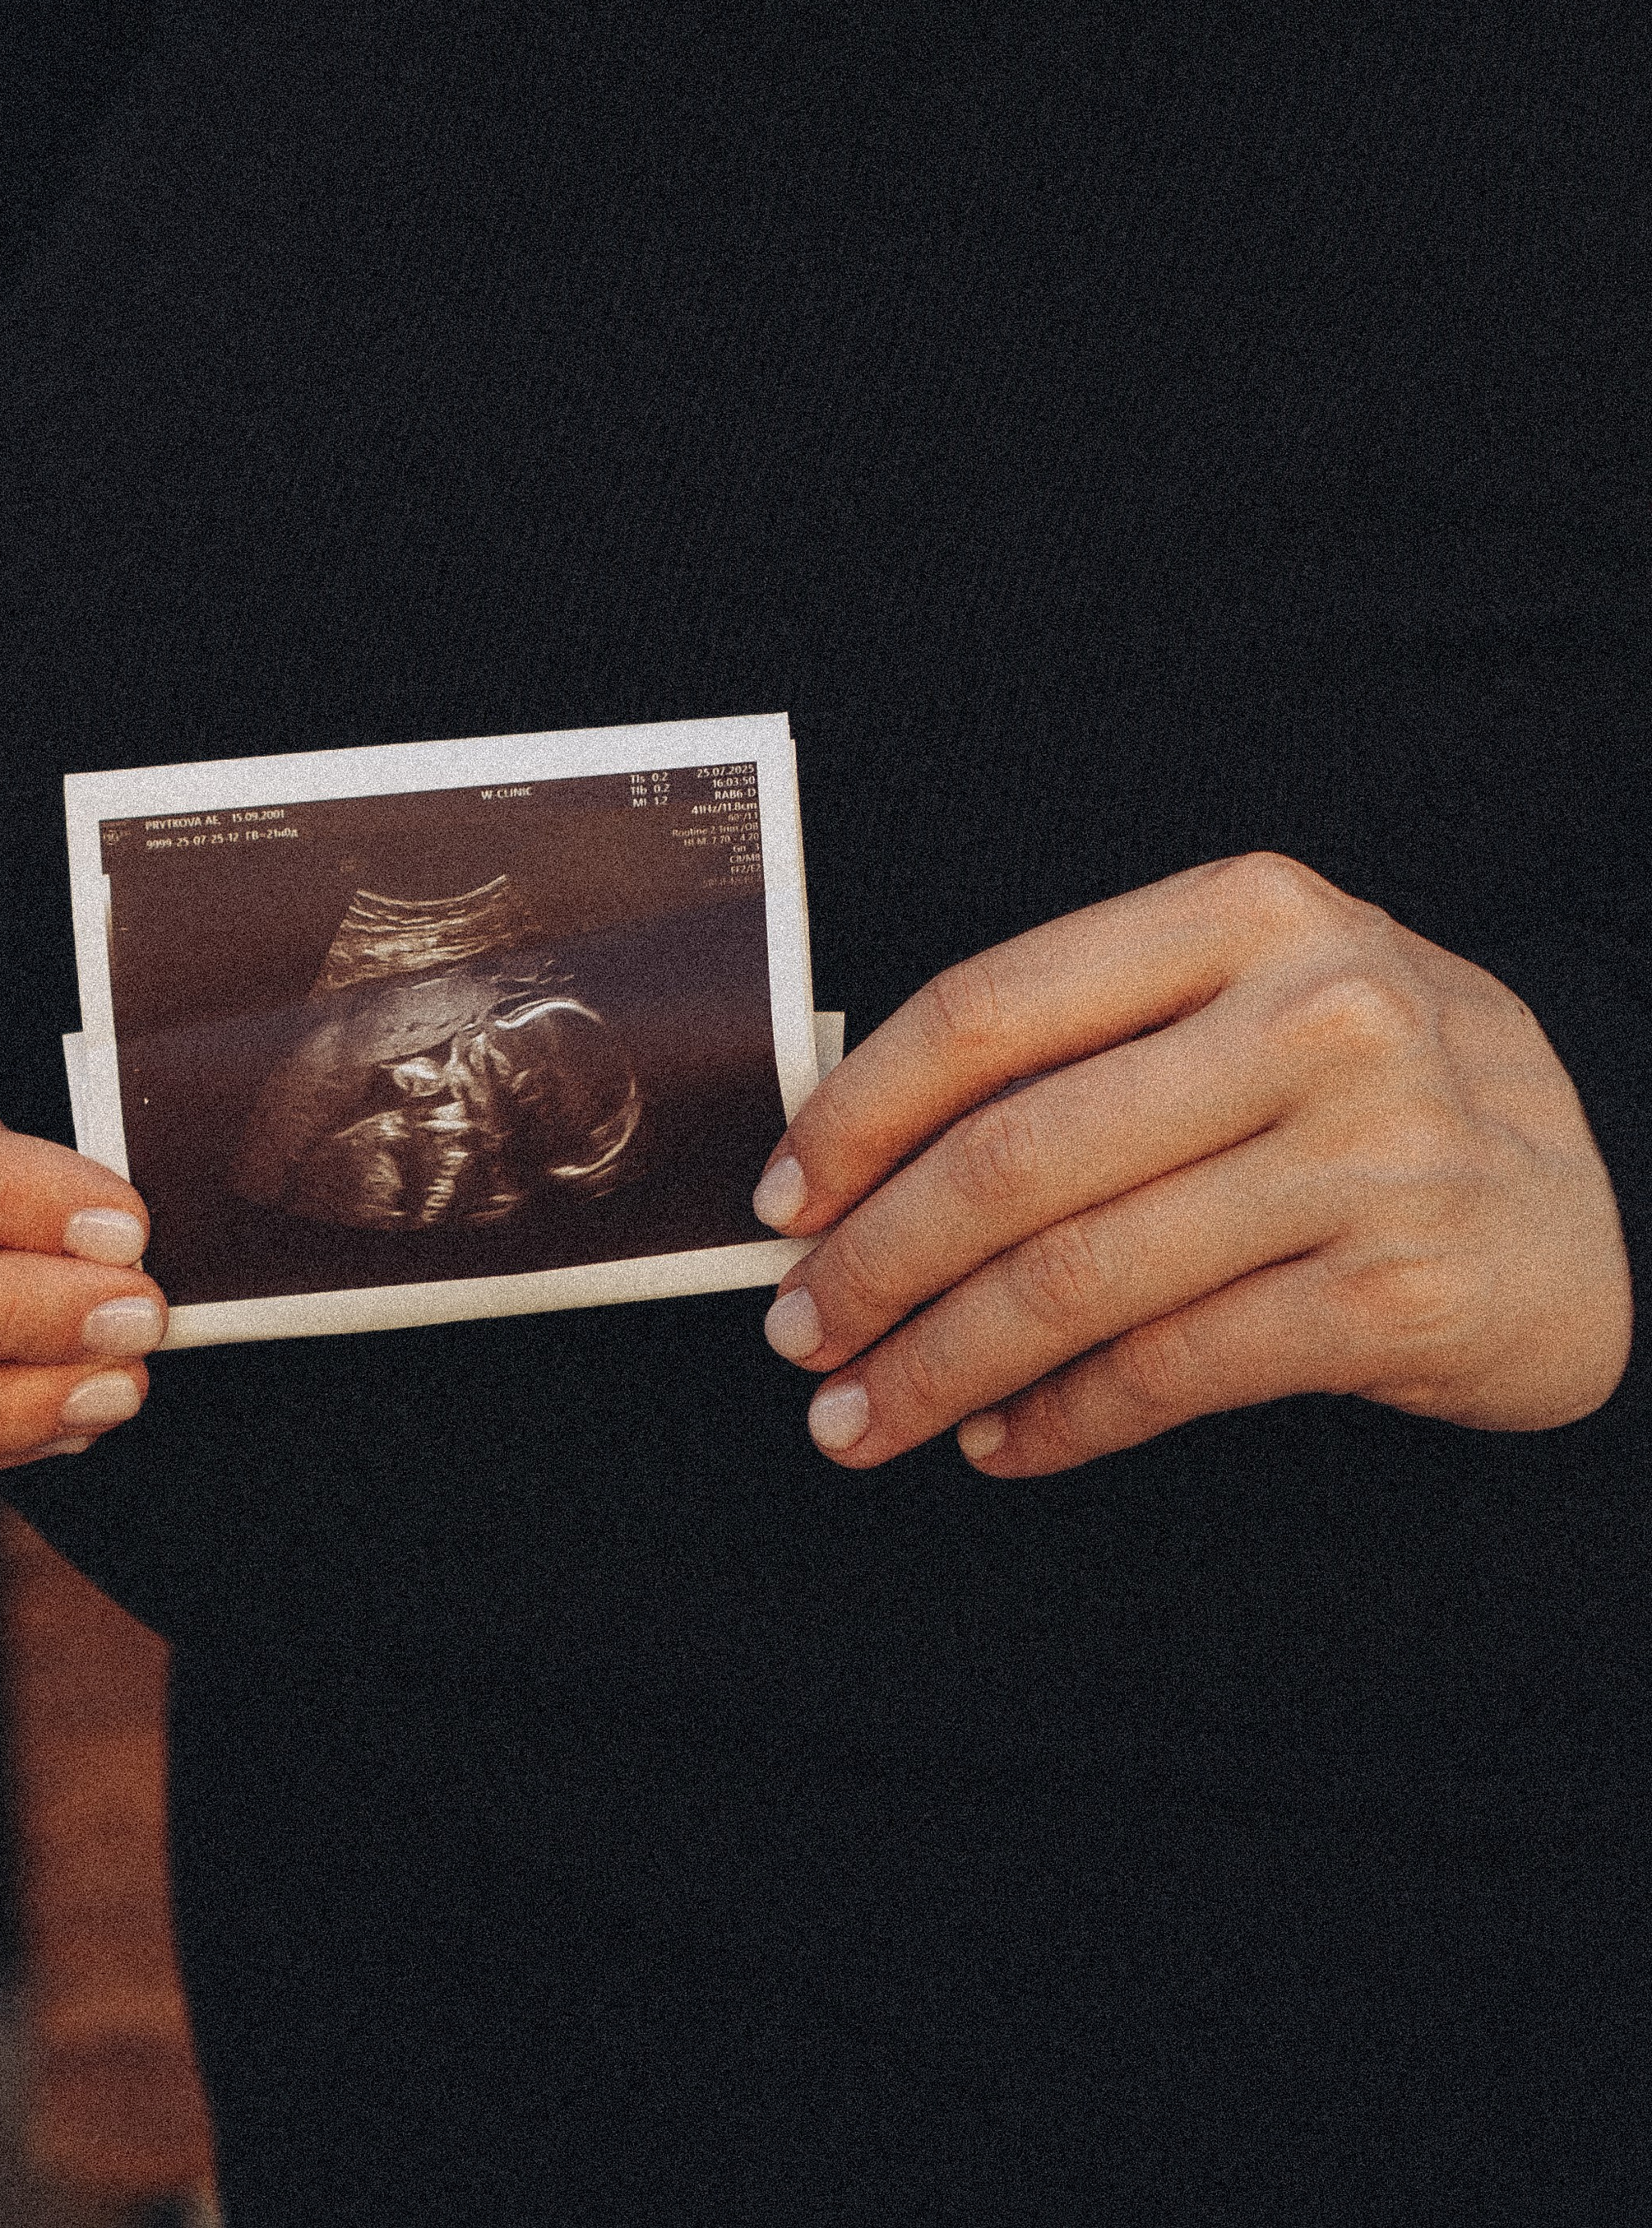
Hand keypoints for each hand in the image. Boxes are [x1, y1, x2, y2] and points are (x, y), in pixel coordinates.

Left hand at [756, 853, 1631, 1476]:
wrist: (1594, 1192)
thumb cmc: (1370, 1087)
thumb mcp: (1253, 996)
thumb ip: (1089, 1040)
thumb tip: (855, 1151)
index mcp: (1247, 911)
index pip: (991, 1007)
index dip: (858, 1112)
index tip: (782, 1199)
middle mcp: (1315, 1016)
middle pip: (1017, 1156)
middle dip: (876, 1261)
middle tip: (799, 1332)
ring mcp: (1367, 1156)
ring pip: (1077, 1279)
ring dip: (939, 1363)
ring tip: (860, 1414)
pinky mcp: (1396, 1296)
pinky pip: (1169, 1371)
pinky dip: (1059, 1421)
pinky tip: (999, 1441)